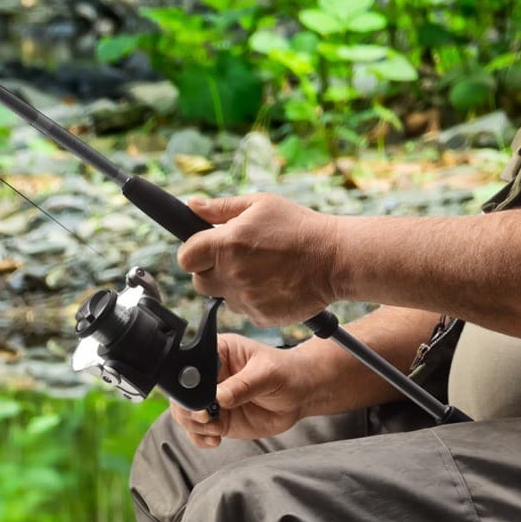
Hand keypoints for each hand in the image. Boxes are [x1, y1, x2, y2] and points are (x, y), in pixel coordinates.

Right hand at [171, 332, 321, 447]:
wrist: (301, 395)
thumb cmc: (287, 372)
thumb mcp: (268, 374)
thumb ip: (244, 385)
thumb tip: (220, 397)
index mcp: (217, 353)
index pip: (190, 365)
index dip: (189, 382)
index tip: (201, 397)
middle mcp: (210, 377)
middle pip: (182, 393)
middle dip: (188, 409)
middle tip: (206, 417)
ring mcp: (213, 399)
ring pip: (186, 415)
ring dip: (194, 426)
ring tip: (215, 430)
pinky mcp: (220, 419)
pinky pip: (199, 431)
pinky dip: (201, 438)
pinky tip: (216, 440)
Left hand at [175, 192, 342, 325]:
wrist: (335, 259)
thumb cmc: (300, 227)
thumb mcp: (260, 204)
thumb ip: (220, 207)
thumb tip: (192, 205)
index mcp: (227, 244)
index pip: (185, 258)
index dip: (194, 252)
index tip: (206, 249)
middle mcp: (233, 274)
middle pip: (199, 282)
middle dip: (210, 271)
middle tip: (235, 259)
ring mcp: (247, 298)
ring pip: (222, 298)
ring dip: (232, 286)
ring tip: (259, 270)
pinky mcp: (261, 316)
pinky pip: (244, 310)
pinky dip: (252, 300)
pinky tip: (271, 284)